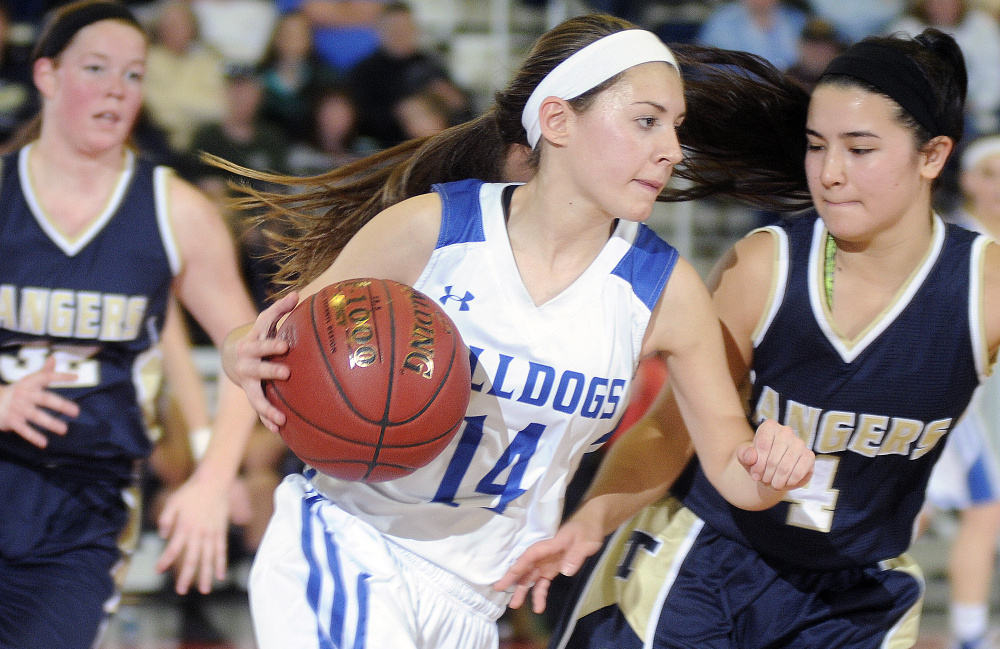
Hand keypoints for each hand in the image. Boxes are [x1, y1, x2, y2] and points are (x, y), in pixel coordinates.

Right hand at [0, 356, 79, 446]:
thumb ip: (43, 372)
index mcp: (29, 383)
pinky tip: (44, 443)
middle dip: (60, 404)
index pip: (46, 377)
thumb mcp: (28, 381)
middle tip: (76, 411)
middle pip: (44, 399)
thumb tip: (52, 357)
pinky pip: (23, 429)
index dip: (60, 376)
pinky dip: (33, 436)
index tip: (76, 377)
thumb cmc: (16, 392)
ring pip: (35, 416)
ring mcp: (17, 408)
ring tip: (64, 430)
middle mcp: (24, 394)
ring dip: (50, 423)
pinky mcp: (10, 420)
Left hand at [155, 471, 231, 594]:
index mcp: (185, 526)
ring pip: (209, 558)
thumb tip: (164, 536)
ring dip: (206, 575)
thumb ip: (166, 519)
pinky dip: (221, 563)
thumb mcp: (172, 501)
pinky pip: (221, 550)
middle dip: (186, 576)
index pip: (174, 549)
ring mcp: (211, 533)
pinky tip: (220, 575)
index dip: (165, 561)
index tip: (158, 570)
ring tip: (204, 590)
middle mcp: (199, 532)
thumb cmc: (191, 491)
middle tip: (181, 590)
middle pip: (192, 558)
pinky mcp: (221, 531)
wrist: (214, 481)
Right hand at [225, 292, 297, 432]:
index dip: (270, 345)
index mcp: (251, 345)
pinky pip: (259, 409)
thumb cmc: (260, 335)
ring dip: (266, 406)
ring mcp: (248, 382)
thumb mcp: (266, 321)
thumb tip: (297, 293)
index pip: (260, 343)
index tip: (284, 345)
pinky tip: (279, 430)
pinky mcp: (253, 395)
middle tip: (286, 372)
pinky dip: (267, 419)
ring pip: (255, 396)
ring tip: (281, 417)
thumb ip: (280, 308)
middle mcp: (247, 364)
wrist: (236, 355)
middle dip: (269, 371)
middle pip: (256, 369)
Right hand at [493, 518, 604, 613]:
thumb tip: (565, 571)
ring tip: (514, 605)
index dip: (517, 567)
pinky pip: (542, 583)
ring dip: (522, 590)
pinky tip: (538, 607)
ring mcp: (547, 563)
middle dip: (512, 578)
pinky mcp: (552, 569)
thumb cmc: (588, 529)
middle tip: (499, 589)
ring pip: (530, 577)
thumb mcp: (586, 541)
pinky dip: (539, 594)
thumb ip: (576, 555)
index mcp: (548, 545)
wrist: (592, 525)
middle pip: (525, 567)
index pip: (529, 556)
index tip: (506, 578)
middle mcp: (544, 555)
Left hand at [737, 419, 813, 490]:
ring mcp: (799, 442)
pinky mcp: (809, 455)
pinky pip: (798, 472)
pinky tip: (785, 483)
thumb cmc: (759, 461)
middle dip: (767, 475)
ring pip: (785, 467)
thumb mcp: (746, 458)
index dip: (757, 465)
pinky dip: (789, 482)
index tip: (754, 475)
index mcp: (769, 427)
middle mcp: (786, 431)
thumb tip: (752, 457)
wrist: (775, 470)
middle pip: (773, 459)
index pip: (763, 446)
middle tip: (764, 481)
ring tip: (773, 484)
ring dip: (777, 481)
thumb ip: (744, 455)